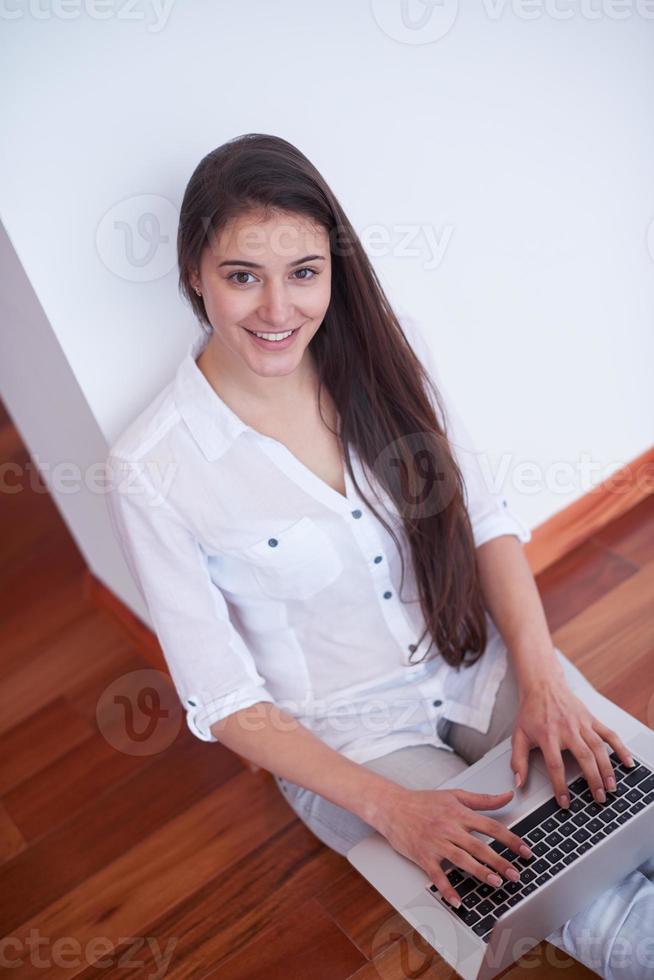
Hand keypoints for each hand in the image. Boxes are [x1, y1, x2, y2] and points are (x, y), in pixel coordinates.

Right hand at [369, 785, 532, 907]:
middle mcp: (449, 828)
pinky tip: (457, 900)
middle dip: (500, 862)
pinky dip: (447, 889)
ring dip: (480, 872)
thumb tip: (507, 796)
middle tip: (516, 875)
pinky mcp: (422, 856)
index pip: (491, 826)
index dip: (511, 840)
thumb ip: (483, 799)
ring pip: (461, 860)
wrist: (392, 806)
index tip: (526, 851)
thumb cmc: (423, 801)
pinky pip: (436, 875)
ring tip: (496, 883)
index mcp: (459, 813)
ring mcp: (436, 843)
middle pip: (479, 846)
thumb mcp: (454, 795)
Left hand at [511, 671, 634, 806]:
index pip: (555, 765)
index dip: (560, 786)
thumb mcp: (519, 735)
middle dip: (592, 779)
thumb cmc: (531, 711)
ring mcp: (581, 724)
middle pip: (583, 757)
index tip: (566, 802)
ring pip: (598, 748)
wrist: (542, 685)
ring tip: (611, 787)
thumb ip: (518, 760)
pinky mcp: (591, 719)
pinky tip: (627, 762)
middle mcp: (566, 729)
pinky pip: (609, 734)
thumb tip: (519, 783)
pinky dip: (620, 748)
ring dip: (607, 768)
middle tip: (598, 798)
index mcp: (547, 735)